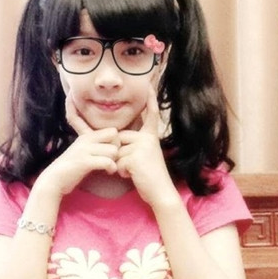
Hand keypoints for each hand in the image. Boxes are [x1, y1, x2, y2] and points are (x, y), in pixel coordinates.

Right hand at [34, 95, 119, 197]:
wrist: (54, 180)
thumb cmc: (71, 168)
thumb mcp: (83, 152)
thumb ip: (95, 146)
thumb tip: (115, 146)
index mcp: (87, 136)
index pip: (113, 130)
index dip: (117, 141)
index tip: (112, 153)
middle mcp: (86, 140)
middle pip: (115, 137)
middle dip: (118, 149)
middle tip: (113, 160)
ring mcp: (85, 150)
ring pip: (113, 150)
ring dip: (115, 160)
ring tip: (110, 167)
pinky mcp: (84, 162)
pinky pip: (107, 161)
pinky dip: (111, 168)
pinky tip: (107, 172)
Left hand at [116, 87, 178, 208]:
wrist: (161, 192)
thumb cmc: (149, 177)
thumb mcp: (143, 156)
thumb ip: (133, 145)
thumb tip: (116, 138)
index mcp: (151, 136)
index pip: (150, 115)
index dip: (150, 101)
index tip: (149, 85)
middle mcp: (148, 138)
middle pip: (119, 138)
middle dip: (119, 154)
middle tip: (135, 166)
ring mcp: (142, 146)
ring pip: (116, 151)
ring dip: (121, 165)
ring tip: (135, 172)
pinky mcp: (136, 156)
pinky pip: (117, 162)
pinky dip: (122, 172)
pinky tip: (134, 176)